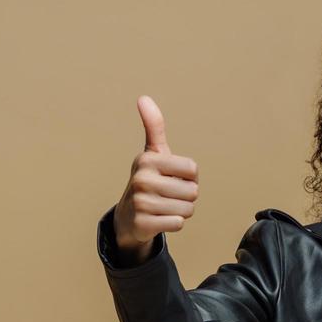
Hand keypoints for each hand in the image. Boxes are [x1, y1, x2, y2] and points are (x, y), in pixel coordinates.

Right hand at [113, 95, 199, 252]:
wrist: (129, 216)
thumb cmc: (149, 181)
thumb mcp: (152, 153)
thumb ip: (154, 126)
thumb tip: (143, 98)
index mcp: (148, 160)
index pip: (193, 170)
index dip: (189, 177)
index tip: (173, 177)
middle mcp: (142, 179)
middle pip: (192, 191)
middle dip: (186, 196)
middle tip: (168, 195)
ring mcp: (141, 203)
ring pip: (187, 209)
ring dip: (181, 210)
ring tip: (165, 206)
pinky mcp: (143, 224)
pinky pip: (177, 223)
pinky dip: (173, 223)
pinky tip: (160, 219)